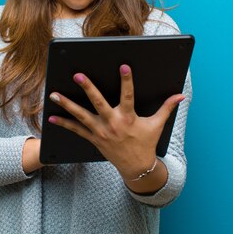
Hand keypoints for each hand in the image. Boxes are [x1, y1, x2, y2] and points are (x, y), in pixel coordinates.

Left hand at [48, 64, 184, 182]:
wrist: (136, 167)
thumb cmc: (146, 143)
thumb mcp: (157, 125)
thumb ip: (167, 107)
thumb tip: (180, 95)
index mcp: (129, 117)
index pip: (129, 95)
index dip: (127, 81)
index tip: (124, 66)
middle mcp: (113, 123)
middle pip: (98, 103)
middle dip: (88, 88)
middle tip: (78, 75)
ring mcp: (101, 131)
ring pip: (81, 116)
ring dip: (67, 105)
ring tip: (53, 94)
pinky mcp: (93, 138)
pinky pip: (76, 130)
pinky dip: (64, 123)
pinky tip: (51, 116)